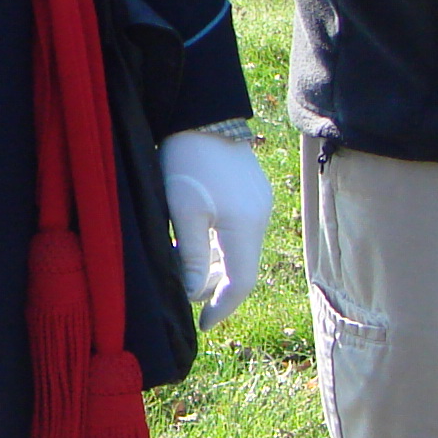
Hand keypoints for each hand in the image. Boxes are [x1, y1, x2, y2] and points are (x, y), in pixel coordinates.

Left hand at [160, 130, 272, 327]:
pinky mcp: (252, 194)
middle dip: (211, 286)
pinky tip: (189, 239)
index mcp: (245, 228)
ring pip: (237, 250)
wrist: (203, 114)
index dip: (222, 308)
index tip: (201, 324)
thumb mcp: (182, 211)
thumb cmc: (188, 160)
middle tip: (180, 291)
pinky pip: (237, 232)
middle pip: (240, 268)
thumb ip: (190, 255)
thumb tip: (192, 293)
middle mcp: (259, 219)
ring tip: (178, 263)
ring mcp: (259, 205)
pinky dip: (216, 245)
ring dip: (211, 264)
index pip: (241, 283)